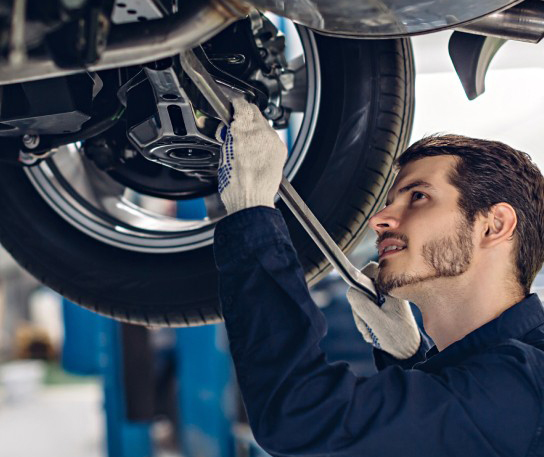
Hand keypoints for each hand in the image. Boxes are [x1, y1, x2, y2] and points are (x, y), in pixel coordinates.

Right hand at [216, 97, 287, 214]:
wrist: (251, 200)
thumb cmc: (235, 184)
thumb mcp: (223, 154)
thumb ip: (229, 136)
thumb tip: (231, 129)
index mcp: (242, 130)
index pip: (242, 105)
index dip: (236, 104)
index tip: (234, 106)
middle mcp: (260, 132)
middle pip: (255, 112)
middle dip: (246, 116)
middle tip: (238, 126)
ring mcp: (273, 140)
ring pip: (264, 125)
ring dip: (255, 129)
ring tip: (247, 143)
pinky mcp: (280, 149)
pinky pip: (272, 138)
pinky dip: (264, 140)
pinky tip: (257, 152)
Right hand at [346, 262, 420, 358]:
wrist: (406, 352)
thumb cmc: (397, 336)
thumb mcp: (376, 321)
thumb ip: (361, 303)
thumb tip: (350, 290)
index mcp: (391, 288)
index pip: (369, 270)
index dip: (359, 280)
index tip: (359, 298)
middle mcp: (387, 290)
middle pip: (361, 287)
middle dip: (359, 307)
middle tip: (366, 323)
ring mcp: (384, 298)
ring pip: (360, 299)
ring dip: (361, 317)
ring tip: (371, 331)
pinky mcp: (381, 307)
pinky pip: (364, 308)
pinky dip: (364, 320)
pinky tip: (373, 330)